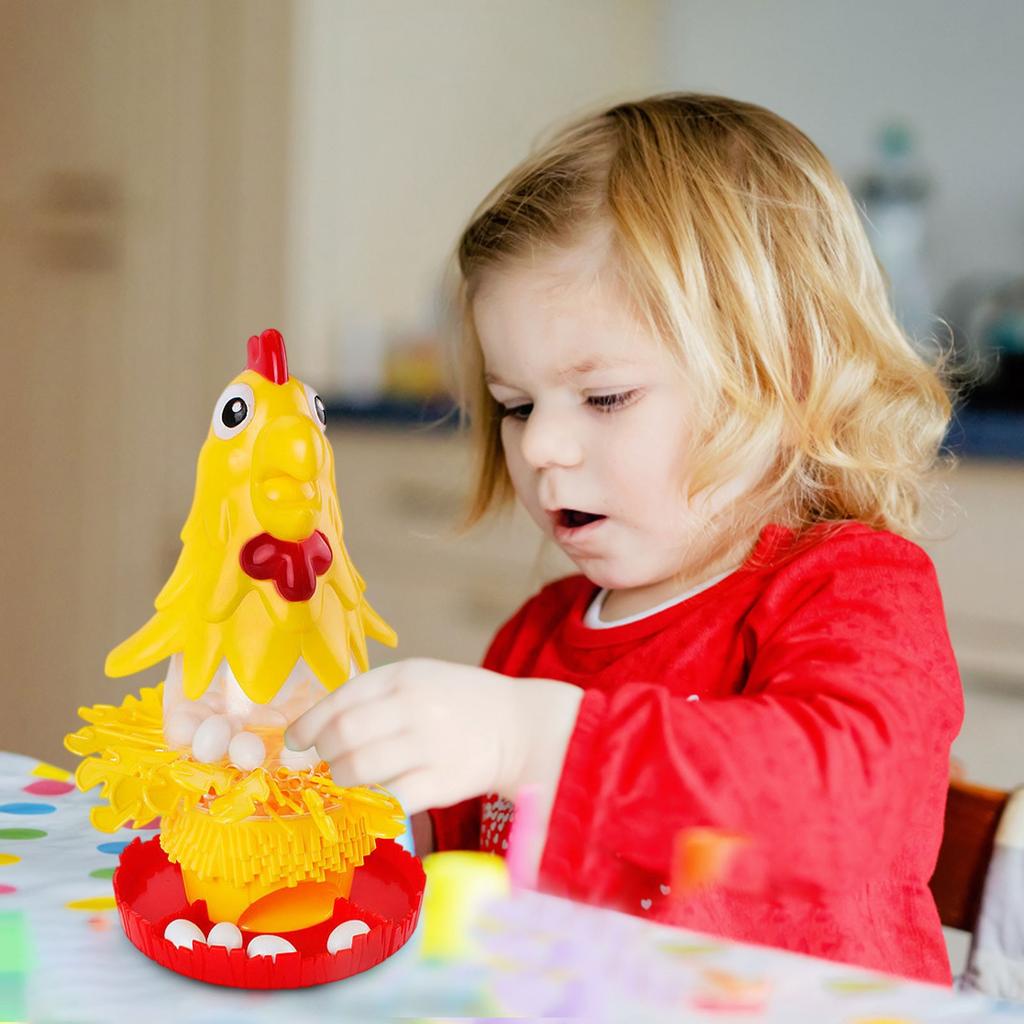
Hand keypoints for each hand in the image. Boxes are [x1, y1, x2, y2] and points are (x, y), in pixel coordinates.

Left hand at [283, 658, 582, 815]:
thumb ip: (376, 696)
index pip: (341, 699)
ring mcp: (428, 744)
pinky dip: (369, 807)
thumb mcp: (421, 679)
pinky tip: (367, 807)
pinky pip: (389, 799)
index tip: (294, 742)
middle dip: (324, 756)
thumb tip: (320, 727)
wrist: (520, 726)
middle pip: (344, 736)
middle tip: (327, 765)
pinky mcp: (442, 781)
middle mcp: (414, 706)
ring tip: (349, 783)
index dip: (309, 724)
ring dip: (342, 781)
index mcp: (404, 676)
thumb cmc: (461, 702)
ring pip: (359, 768)